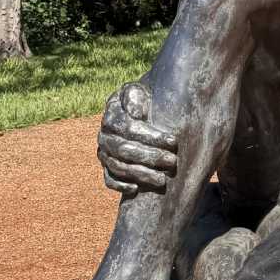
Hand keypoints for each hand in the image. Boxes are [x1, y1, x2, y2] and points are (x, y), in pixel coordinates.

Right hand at [96, 82, 177, 196]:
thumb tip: (135, 114)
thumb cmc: (146, 101)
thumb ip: (135, 96)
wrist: (144, 112)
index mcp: (111, 114)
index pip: (128, 128)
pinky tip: (136, 189)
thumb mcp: (140, 91)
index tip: (174, 141)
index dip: (151, 136)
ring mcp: (104, 152)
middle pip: (123, 150)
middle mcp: (104, 134)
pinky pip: (109, 179)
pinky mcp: (107, 167)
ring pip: (118, 166)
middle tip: (173, 161)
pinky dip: (120, 185)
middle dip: (150, 157)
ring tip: (162, 179)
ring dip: (140, 174)